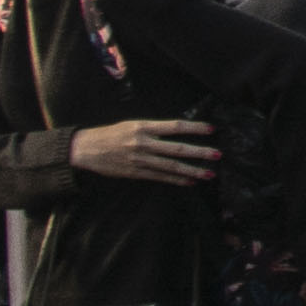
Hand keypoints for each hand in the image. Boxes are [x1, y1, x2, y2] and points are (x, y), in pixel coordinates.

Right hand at [72, 118, 215, 184]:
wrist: (86, 149)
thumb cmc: (110, 134)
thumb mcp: (132, 124)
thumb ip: (153, 128)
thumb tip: (178, 130)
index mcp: (143, 126)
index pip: (175, 126)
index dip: (194, 128)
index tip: (211, 129)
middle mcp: (144, 143)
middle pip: (177, 148)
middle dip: (200, 152)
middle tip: (218, 155)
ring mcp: (140, 159)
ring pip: (172, 166)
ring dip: (192, 170)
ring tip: (209, 173)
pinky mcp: (136, 173)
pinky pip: (161, 178)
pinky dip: (176, 180)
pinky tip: (190, 182)